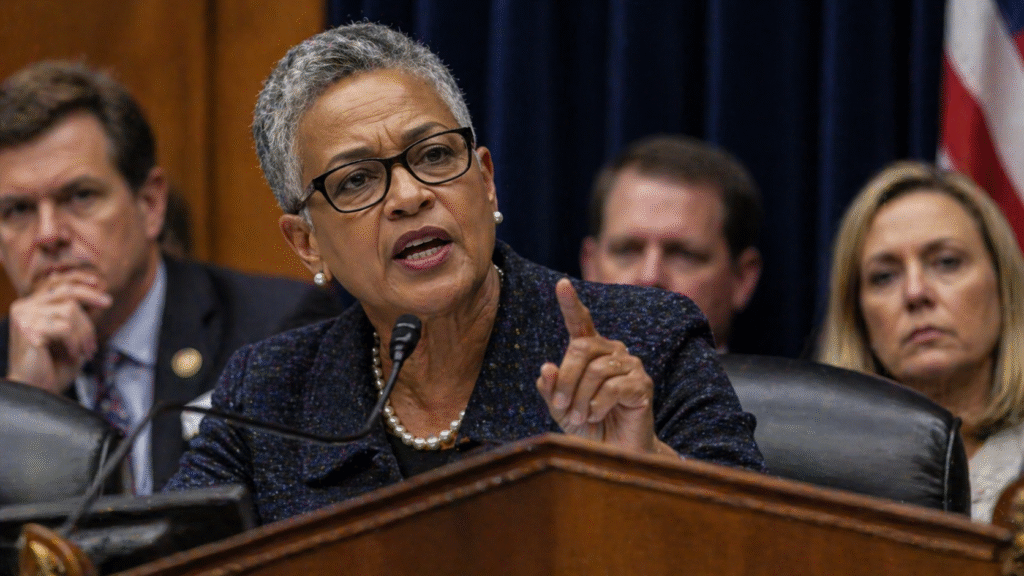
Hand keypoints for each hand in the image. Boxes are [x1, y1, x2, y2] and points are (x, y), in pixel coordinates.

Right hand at [7, 271, 111, 393]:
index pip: (56, 283)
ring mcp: (24, 317)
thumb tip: (94, 292)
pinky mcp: (28, 329)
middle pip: (65, 291)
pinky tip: (75, 355)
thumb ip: (75, 314)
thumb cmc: (53, 366)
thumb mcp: (68, 335)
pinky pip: (66, 327)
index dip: (78, 278)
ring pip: (70, 311)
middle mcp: (24, 307)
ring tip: (86, 351)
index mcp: (30, 305)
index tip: (98, 282)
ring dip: (85, 333)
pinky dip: (76, 342)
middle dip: (90, 295)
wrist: (36, 391)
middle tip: (108, 303)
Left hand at [536, 278, 676, 456]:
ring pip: (596, 370)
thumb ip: (551, 388)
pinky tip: (597, 416)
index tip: (561, 284)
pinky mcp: (643, 384)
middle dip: (565, 378)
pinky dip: (598, 405)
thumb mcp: (560, 408)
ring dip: (580, 398)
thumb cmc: (587, 427)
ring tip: (579, 418)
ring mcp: (630, 365)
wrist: (613, 455)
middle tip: (559, 405)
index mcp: (591, 352)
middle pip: (581, 348)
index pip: (581, 322)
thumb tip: (546, 367)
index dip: (571, 303)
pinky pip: (614, 387)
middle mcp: (612, 351)